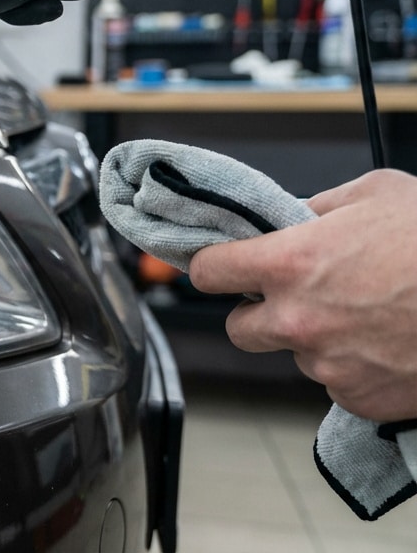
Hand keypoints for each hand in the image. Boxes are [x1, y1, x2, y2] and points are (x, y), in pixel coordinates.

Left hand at [189, 169, 416, 421]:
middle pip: (238, 327)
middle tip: (296, 295)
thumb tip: (290, 216)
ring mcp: (327, 364)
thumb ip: (318, 208)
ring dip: (316, 338)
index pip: (207, 272)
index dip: (211, 266)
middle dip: (258, 312)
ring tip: (366, 315)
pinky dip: (353, 367)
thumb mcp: (376, 194)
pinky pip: (337, 383)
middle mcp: (298, 319)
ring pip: (296, 354)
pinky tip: (387, 343)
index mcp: (290, 264)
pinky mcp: (358, 398)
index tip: (219, 266)